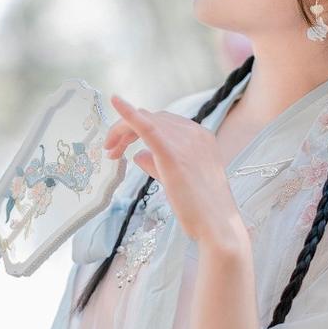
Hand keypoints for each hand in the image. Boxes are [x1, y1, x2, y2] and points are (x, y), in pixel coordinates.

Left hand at [105, 92, 251, 253]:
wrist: (217, 225)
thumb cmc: (200, 208)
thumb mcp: (178, 178)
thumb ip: (158, 163)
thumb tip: (138, 155)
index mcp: (200, 136)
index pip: (163, 122)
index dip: (138, 129)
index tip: (122, 146)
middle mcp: (194, 132)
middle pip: (152, 118)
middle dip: (126, 131)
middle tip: (110, 150)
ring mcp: (185, 141)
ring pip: (145, 121)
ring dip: (122, 132)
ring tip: (110, 151)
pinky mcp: (172, 154)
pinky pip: (147, 127)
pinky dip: (129, 114)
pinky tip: (115, 103)